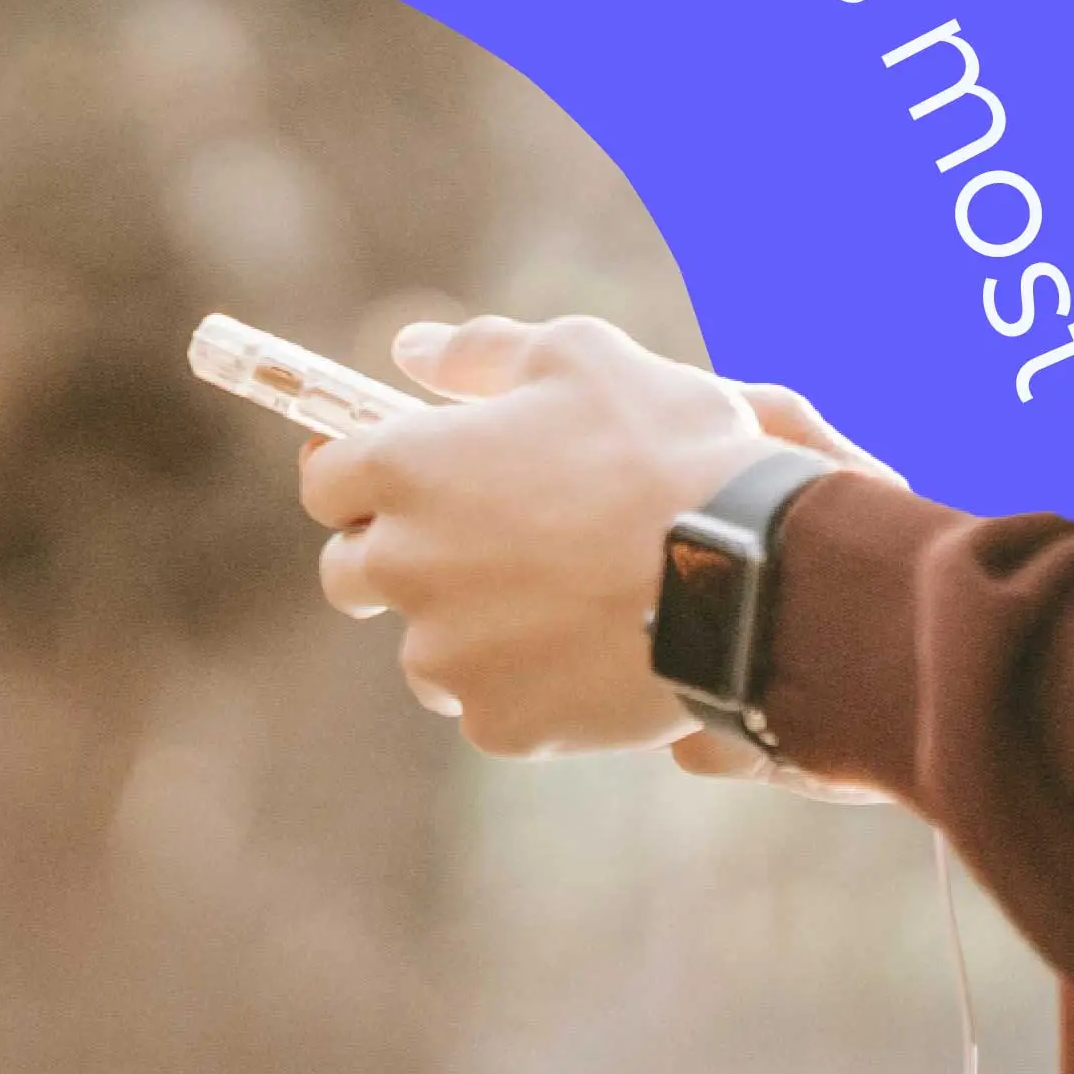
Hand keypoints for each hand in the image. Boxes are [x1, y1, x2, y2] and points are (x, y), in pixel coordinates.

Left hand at [291, 315, 888, 760]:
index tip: (397, 478)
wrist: (749, 575)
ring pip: (423, 649)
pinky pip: (489, 706)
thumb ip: (477, 352)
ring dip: (465, 629)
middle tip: (482, 544)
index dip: (358, 476)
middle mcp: (405, 565)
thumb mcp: (577, 356)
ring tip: (555, 604)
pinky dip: (526, 686)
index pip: (325, 479)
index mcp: (408, 468)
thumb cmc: (665, 447)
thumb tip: (408, 350)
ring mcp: (448, 655)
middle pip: (350, 573)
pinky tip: (588, 654)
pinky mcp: (499, 724)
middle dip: (397, 557)